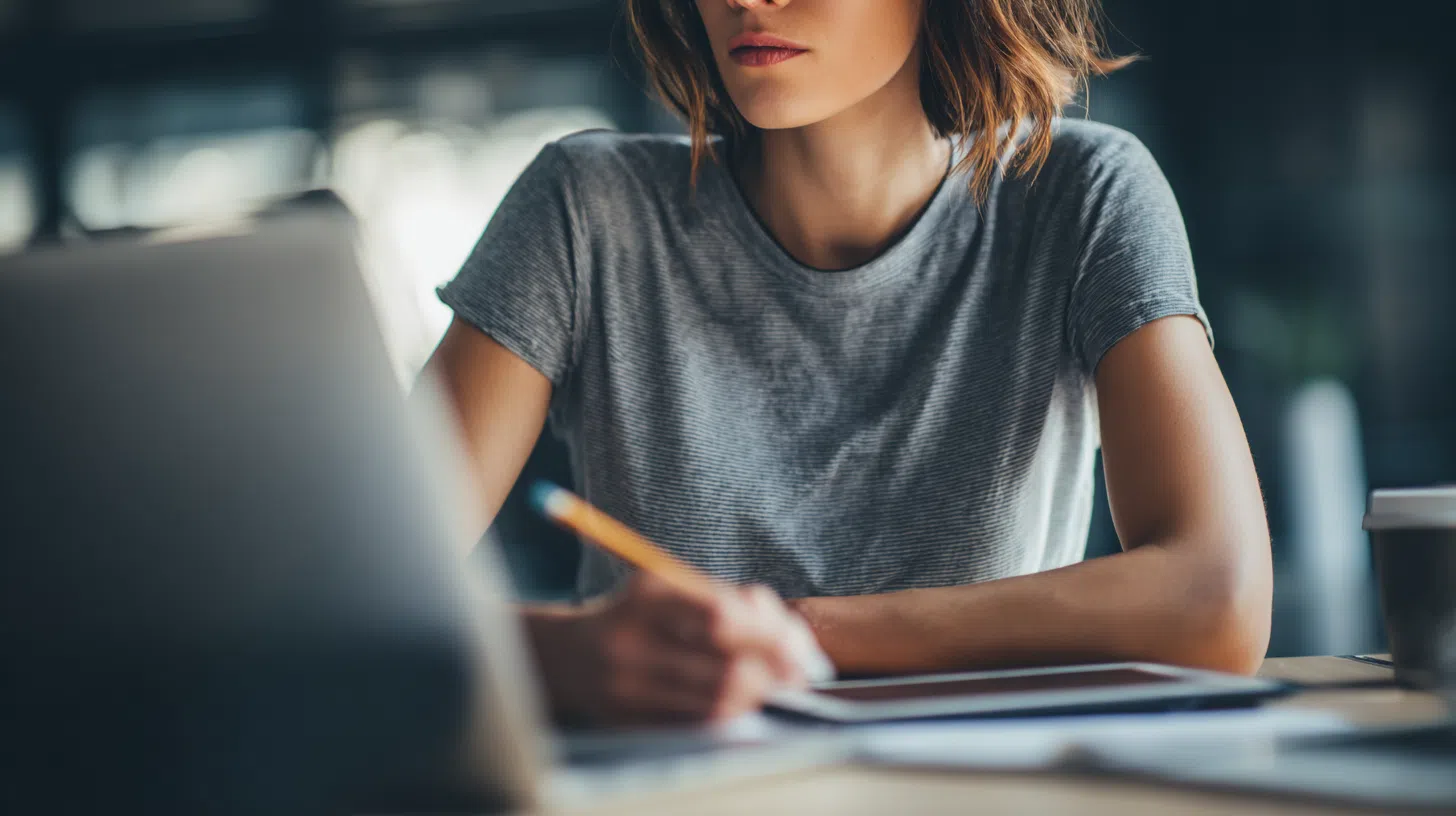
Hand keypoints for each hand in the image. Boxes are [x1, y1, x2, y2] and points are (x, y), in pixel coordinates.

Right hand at [529, 574, 807, 725]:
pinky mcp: (629, 720)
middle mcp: (632, 641)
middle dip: (774, 674)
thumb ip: (729, 600)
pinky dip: (730, 716)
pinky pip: (696, 725)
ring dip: (757, 698)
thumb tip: (791, 635)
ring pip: (715, 703)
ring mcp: (628, 686)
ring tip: (774, 690)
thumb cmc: (638, 616)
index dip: (770, 636)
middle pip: (724, 666)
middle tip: (799, 677)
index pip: (721, 617)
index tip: (799, 649)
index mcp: (647, 596)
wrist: (568, 656)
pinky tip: (743, 706)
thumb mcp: (672, 590)